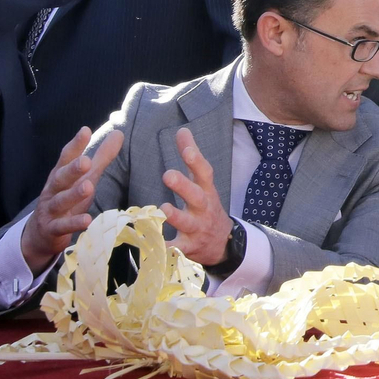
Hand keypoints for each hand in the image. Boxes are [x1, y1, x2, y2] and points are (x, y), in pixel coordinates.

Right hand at [19, 126, 123, 271]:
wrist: (41, 233)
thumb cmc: (67, 199)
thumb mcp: (85, 178)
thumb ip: (101, 157)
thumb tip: (118, 133)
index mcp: (60, 175)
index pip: (66, 157)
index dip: (75, 145)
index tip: (85, 130)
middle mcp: (53, 190)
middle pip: (61, 177)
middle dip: (72, 169)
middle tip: (86, 161)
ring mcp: (51, 210)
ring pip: (60, 201)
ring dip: (73, 195)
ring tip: (88, 187)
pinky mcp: (52, 229)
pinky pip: (62, 226)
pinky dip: (73, 223)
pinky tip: (87, 220)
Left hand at [160, 127, 231, 266]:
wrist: (224, 244)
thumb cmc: (206, 207)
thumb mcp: (203, 182)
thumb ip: (192, 157)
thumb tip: (182, 130)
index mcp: (206, 191)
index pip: (204, 172)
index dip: (196, 159)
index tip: (186, 146)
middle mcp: (204, 209)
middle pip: (197, 196)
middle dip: (184, 186)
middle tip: (168, 175)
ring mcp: (197, 229)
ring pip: (187, 223)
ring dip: (176, 217)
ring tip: (163, 209)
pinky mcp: (189, 248)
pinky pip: (177, 249)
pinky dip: (167, 249)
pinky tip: (154, 246)